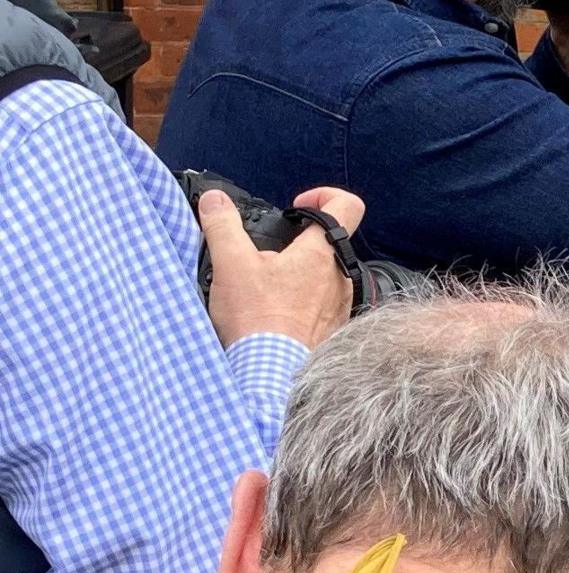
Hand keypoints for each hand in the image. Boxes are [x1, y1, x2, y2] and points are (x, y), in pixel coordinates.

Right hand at [199, 186, 365, 348]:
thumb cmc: (257, 322)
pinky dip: (301, 303)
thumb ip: (223, 226)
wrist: (270, 377)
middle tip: (268, 255)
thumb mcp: (231, 265)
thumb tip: (215, 200)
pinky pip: (321, 306)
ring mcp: (340, 305)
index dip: (325, 195)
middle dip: (297, 245)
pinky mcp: (333, 329)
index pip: (348, 205)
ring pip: (324, 277)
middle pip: (327, 245)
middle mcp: (340, 277)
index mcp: (321, 254)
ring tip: (265, 288)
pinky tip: (275, 313)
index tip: (297, 206)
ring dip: (297, 276)